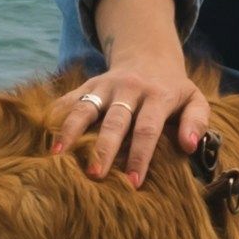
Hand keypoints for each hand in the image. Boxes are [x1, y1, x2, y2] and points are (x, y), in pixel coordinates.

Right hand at [55, 58, 215, 187]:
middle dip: (105, 149)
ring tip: (58, 155)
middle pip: (115, 121)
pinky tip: (43, 135)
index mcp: (157, 95)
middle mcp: (129, 88)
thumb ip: (196, 121)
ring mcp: (105, 85)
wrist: (149, 56)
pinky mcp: (88, 85)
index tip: (133, 182)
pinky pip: (69, 98)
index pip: (148, 129)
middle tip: (95, 176)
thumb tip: (189, 145)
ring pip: (86, 108)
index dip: (141, 156)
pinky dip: (55, 115)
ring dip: (71, 131)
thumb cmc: (173, 90)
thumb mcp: (194, 100)